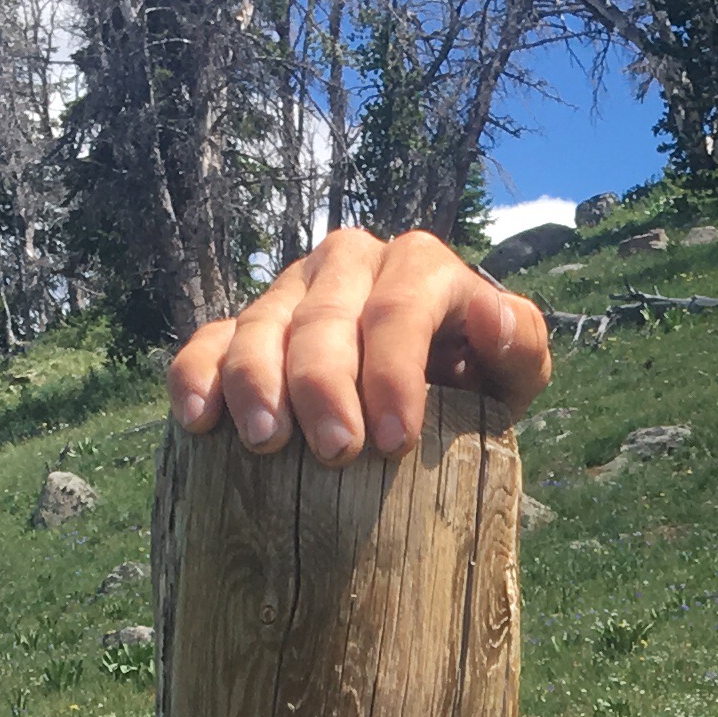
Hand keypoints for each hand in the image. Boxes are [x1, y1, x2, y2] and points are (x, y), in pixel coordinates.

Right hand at [166, 226, 552, 461]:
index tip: (394, 441)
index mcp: (419, 266)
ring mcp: (291, 291)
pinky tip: (198, 420)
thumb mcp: (515, 376)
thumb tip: (490, 312)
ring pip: (262, 324)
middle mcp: (349, 264)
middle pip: (326, 317)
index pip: (401, 305)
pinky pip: (210, 340)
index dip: (395, 370)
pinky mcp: (244, 326)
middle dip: (327, 384)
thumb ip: (520, 344)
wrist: (426, 404)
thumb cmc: (475, 392)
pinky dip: (198, 375)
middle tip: (336, 453)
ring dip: (257, 382)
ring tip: (265, 442)